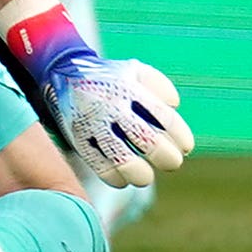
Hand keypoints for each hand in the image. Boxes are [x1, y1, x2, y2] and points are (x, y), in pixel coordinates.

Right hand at [37, 49, 194, 187]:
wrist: (64, 73)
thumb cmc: (111, 77)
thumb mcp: (135, 70)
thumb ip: (159, 85)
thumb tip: (174, 106)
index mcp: (130, 88)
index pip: (162, 116)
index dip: (179, 135)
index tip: (187, 148)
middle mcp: (112, 105)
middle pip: (145, 139)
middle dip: (165, 156)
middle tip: (173, 163)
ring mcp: (93, 122)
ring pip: (121, 157)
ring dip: (138, 172)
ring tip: (146, 177)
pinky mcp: (77, 137)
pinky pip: (97, 164)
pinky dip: (112, 176)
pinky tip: (122, 181)